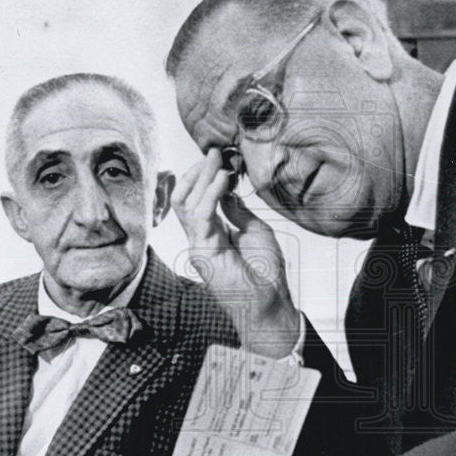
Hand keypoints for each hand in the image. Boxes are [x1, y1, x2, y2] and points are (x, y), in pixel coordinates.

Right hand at [173, 149, 299, 357]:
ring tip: (219, 161)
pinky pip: (201, 216)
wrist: (271, 302)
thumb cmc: (265, 273)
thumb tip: (226, 189)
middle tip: (215, 153)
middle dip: (197, 172)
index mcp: (210, 234)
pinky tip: (223, 179)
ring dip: (203, 178)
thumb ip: (237, 211)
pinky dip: (210, 193)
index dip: (204, 177)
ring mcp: (198, 245)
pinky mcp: (204, 252)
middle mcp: (199, 239)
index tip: (221, 158)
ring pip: (187, 203)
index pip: (195, 199)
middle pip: (184, 198)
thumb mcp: (254, 230)